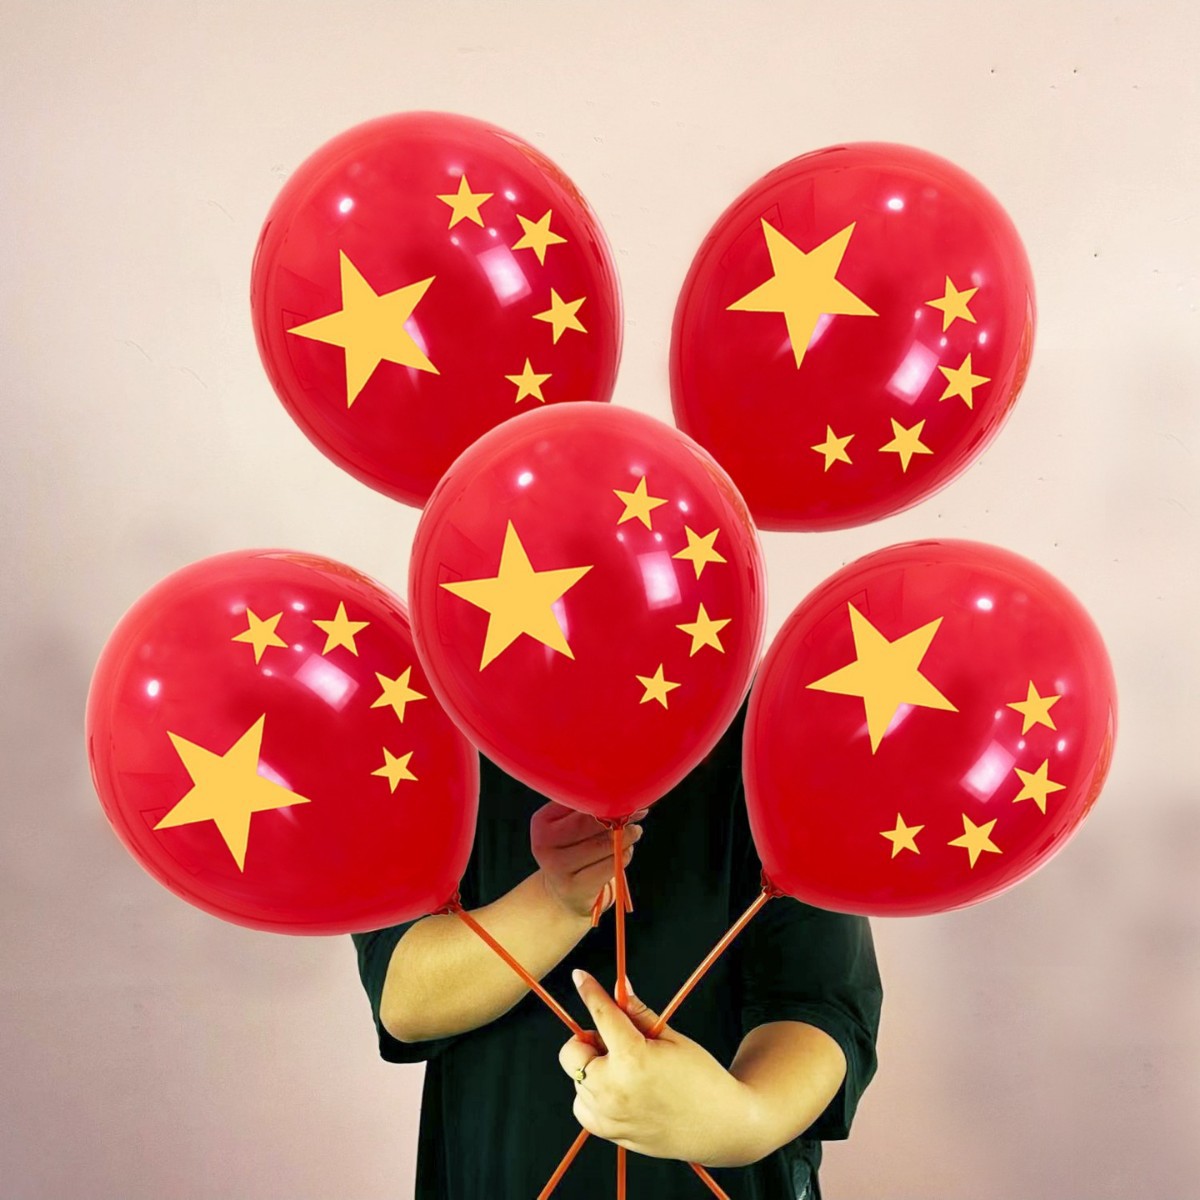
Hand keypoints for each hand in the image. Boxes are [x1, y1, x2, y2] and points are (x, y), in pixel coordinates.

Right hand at [531, 804, 645, 919]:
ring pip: (603, 844)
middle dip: (617, 816)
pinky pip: (610, 865)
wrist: (563, 894)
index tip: (623, 796)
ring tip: (634, 832)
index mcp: (541, 823)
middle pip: (588, 823)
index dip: (603, 798)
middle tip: (636, 814)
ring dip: (625, 836)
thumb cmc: (574, 852)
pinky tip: (625, 852)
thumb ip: (589, 808)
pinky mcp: (575, 887)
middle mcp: (544, 845)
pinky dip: (623, 855)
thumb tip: (624, 791)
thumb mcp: (570, 826)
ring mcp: (557, 868)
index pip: (576, 803)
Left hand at [558, 970, 760, 1166]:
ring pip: (576, 1077)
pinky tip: (618, 1091)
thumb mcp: (672, 1037)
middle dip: (589, 1039)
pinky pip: (582, 1105)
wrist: (719, 1124)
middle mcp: (613, 1089)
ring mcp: (608, 1115)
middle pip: (572, 1051)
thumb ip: (638, 1013)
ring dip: (593, 1067)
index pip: (601, 1014)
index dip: (589, 991)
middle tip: (617, 1042)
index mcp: (632, 1058)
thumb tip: (620, 989)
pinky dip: (592, 1094)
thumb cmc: (701, 1079)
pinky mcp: (608, 1132)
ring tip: (625, 1071)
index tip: (580, 977)